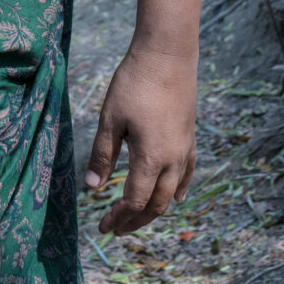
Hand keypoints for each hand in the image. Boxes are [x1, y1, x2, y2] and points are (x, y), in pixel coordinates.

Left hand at [84, 37, 198, 234]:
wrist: (168, 54)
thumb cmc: (135, 83)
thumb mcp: (110, 119)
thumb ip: (102, 155)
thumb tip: (92, 188)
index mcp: (151, 158)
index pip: (135, 201)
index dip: (118, 217)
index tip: (102, 226)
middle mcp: (173, 159)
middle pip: (157, 204)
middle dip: (136, 221)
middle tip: (117, 229)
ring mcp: (185, 149)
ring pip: (174, 193)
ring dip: (156, 209)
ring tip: (138, 217)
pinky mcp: (190, 137)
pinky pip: (188, 173)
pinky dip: (180, 190)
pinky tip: (177, 197)